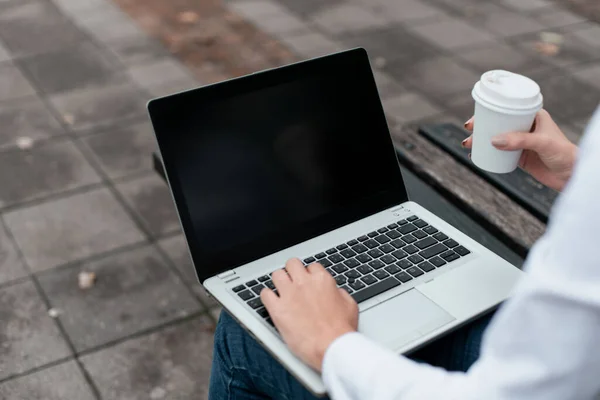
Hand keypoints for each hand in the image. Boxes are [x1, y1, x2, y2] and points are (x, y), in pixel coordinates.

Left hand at [260, 258, 357, 371]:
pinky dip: (267, 297)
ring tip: (281, 290)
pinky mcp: (277, 309)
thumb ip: (339, 293)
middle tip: (293, 281)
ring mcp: (289, 294)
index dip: (310, 274)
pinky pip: (265, 294)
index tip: (309, 281)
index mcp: (322, 280)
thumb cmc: (341, 330)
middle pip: (292, 264)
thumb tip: (335, 291)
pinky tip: (271, 302)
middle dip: (292, 271)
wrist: (331, 347)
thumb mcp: (350, 305)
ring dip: (279, 281)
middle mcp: (304, 283)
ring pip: (277, 274)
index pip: (311, 266)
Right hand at [463, 109, 577, 191]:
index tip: (476, 118)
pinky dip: (487, 153)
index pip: (508, 109)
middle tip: (469, 131)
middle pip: (498, 123)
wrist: (571, 176)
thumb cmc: (564, 154)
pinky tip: (477, 155)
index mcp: (533, 116)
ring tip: (469, 145)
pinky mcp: (520, 157)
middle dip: (481, 126)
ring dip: (481, 140)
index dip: (490, 112)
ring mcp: (522, 142)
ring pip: (497, 138)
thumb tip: (493, 141)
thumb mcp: (542, 142)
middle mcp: (526, 127)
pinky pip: (499, 153)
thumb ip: (519, 140)